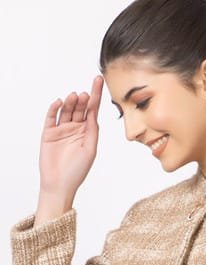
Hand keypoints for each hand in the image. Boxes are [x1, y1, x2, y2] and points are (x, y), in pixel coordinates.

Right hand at [39, 75, 103, 198]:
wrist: (59, 184)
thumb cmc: (77, 170)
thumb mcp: (90, 149)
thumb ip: (92, 131)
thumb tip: (93, 114)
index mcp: (87, 132)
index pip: (92, 109)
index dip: (96, 94)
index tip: (98, 79)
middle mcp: (75, 128)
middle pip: (79, 108)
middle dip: (83, 99)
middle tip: (84, 94)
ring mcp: (61, 129)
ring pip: (67, 110)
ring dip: (71, 102)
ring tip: (75, 96)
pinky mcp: (48, 133)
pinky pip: (51, 117)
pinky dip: (55, 109)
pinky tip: (60, 102)